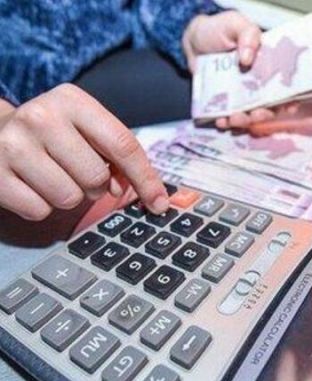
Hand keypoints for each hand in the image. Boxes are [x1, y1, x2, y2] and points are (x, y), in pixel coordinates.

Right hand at [0, 84, 168, 220]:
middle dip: (96, 186)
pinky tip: (32, 185)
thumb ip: (117, 154)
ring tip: (53, 176)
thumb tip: (143, 193)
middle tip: (77, 171)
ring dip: (69, 196)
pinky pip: (40, 211)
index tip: (159, 203)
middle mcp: (41, 117)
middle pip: (96, 177)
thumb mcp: (85, 129)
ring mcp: (14, 146)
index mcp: (72, 101)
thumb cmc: (52, 134)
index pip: (123, 145)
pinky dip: (42, 206)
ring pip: (70, 198)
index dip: (146, 178)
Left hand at [182, 10, 278, 129]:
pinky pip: (228, 117)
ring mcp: (241, 95)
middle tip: (256, 113)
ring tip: (235, 118)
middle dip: (265, 114)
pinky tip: (221, 120)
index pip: (284, 85)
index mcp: (268, 66)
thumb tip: (248, 58)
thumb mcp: (236, 24)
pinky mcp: (225, 102)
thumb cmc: (218, 30)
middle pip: (269, 106)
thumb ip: (248, 35)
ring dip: (245, 121)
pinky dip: (226, 122)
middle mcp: (258, 84)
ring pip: (249, 115)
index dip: (290, 97)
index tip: (288, 106)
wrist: (194, 40)